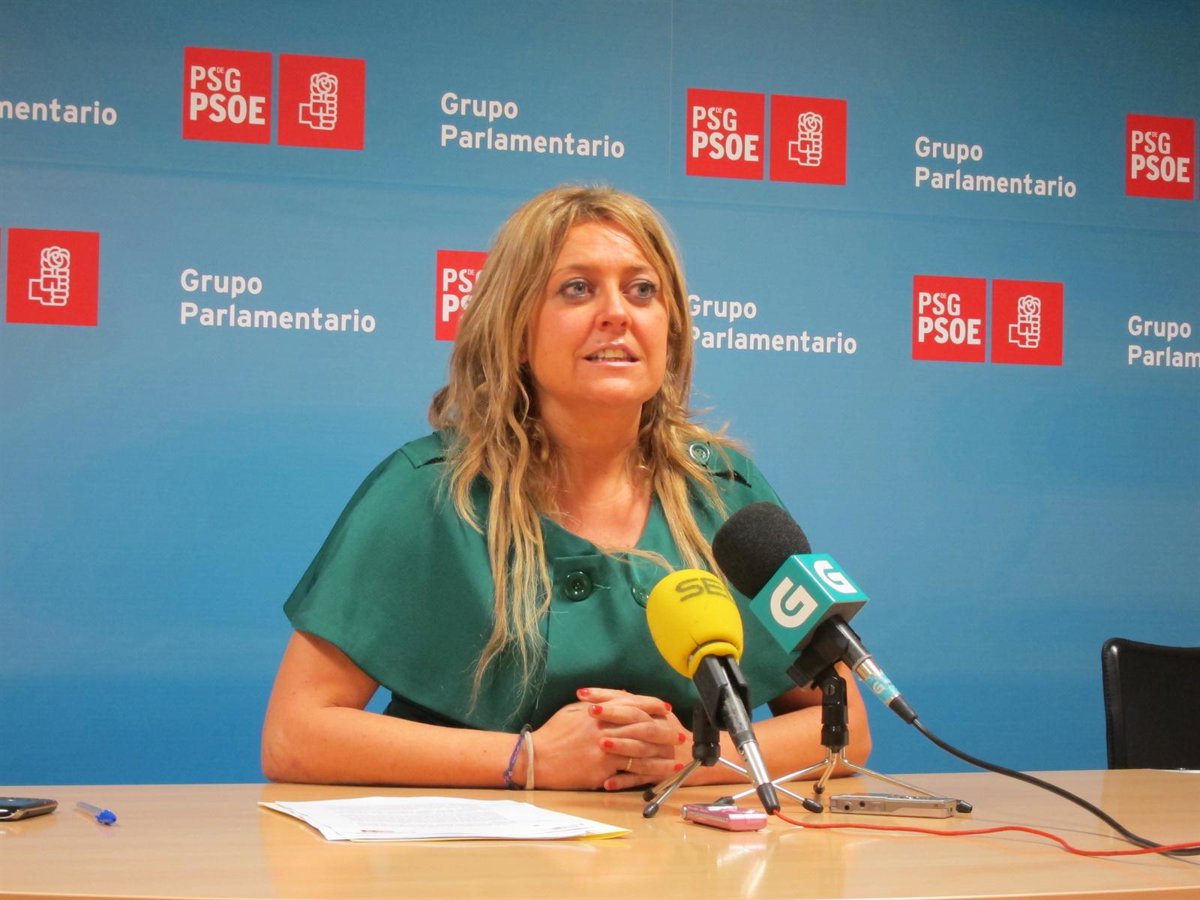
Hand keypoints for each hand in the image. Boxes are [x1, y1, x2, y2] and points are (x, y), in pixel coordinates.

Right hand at [526, 689, 687, 790]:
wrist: (536, 758)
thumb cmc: (553, 734)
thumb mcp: (573, 711)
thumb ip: (597, 704)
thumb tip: (617, 699)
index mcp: (598, 712)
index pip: (632, 704)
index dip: (651, 705)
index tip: (665, 709)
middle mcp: (604, 729)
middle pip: (642, 726)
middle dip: (664, 730)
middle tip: (679, 734)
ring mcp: (605, 751)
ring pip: (641, 750)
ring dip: (662, 754)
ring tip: (677, 757)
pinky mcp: (602, 770)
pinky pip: (629, 772)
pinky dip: (647, 772)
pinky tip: (659, 774)